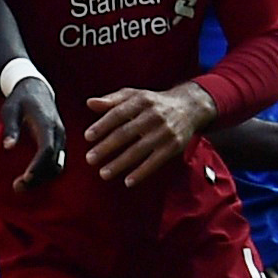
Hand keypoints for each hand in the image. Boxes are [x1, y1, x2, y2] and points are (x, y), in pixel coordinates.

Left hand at [2, 71, 66, 188]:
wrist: (36, 89)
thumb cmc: (20, 100)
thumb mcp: (10, 110)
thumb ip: (11, 129)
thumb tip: (8, 147)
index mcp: (46, 123)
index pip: (47, 149)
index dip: (37, 165)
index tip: (25, 177)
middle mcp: (58, 132)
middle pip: (54, 161)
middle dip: (37, 177)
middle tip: (17, 187)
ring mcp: (61, 138)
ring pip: (57, 164)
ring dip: (41, 178)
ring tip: (21, 185)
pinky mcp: (59, 142)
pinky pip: (57, 162)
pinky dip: (45, 172)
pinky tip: (31, 178)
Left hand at [81, 81, 214, 188]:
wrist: (190, 107)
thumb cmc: (154, 103)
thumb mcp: (134, 95)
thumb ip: (111, 100)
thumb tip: (90, 103)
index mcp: (141, 100)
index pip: (118, 113)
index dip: (102, 125)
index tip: (87, 137)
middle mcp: (154, 115)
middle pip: (126, 132)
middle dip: (107, 147)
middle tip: (90, 159)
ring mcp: (165, 131)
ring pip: (139, 149)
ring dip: (120, 163)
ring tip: (104, 173)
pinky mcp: (174, 145)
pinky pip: (156, 161)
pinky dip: (142, 172)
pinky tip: (128, 181)